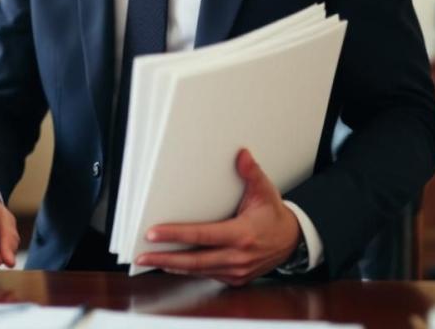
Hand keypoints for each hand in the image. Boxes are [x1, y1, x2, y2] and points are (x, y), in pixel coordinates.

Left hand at [135, 149, 300, 285]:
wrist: (292, 242)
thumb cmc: (274, 216)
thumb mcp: (266, 192)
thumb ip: (252, 173)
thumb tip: (242, 154)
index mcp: (242, 234)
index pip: (202, 235)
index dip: (176, 235)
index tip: (154, 233)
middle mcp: (238, 256)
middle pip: (195, 260)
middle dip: (166, 259)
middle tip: (142, 255)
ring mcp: (236, 271)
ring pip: (198, 271)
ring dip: (173, 267)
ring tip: (150, 260)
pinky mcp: (235, 278)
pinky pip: (207, 275)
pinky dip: (188, 271)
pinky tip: (172, 265)